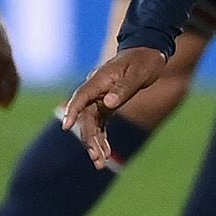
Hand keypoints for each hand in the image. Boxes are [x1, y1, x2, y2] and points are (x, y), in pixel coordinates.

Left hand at [0, 0, 19, 107]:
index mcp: (4, 57)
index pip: (11, 82)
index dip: (7, 96)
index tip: (2, 108)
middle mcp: (9, 51)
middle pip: (14, 76)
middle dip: (9, 92)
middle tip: (2, 105)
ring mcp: (6, 42)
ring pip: (10, 67)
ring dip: (5, 81)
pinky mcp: (1, 36)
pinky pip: (5, 58)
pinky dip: (2, 70)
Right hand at [62, 47, 167, 167]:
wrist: (149, 54)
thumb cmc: (144, 61)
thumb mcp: (138, 73)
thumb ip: (123, 88)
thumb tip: (108, 103)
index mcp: (100, 78)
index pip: (82, 96)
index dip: (73, 110)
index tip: (66, 126)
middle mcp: (96, 89)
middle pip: (86, 116)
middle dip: (89, 137)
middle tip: (96, 157)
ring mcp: (100, 97)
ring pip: (92, 123)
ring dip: (94, 142)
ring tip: (100, 163)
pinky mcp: (106, 104)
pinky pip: (100, 124)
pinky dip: (102, 138)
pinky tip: (106, 154)